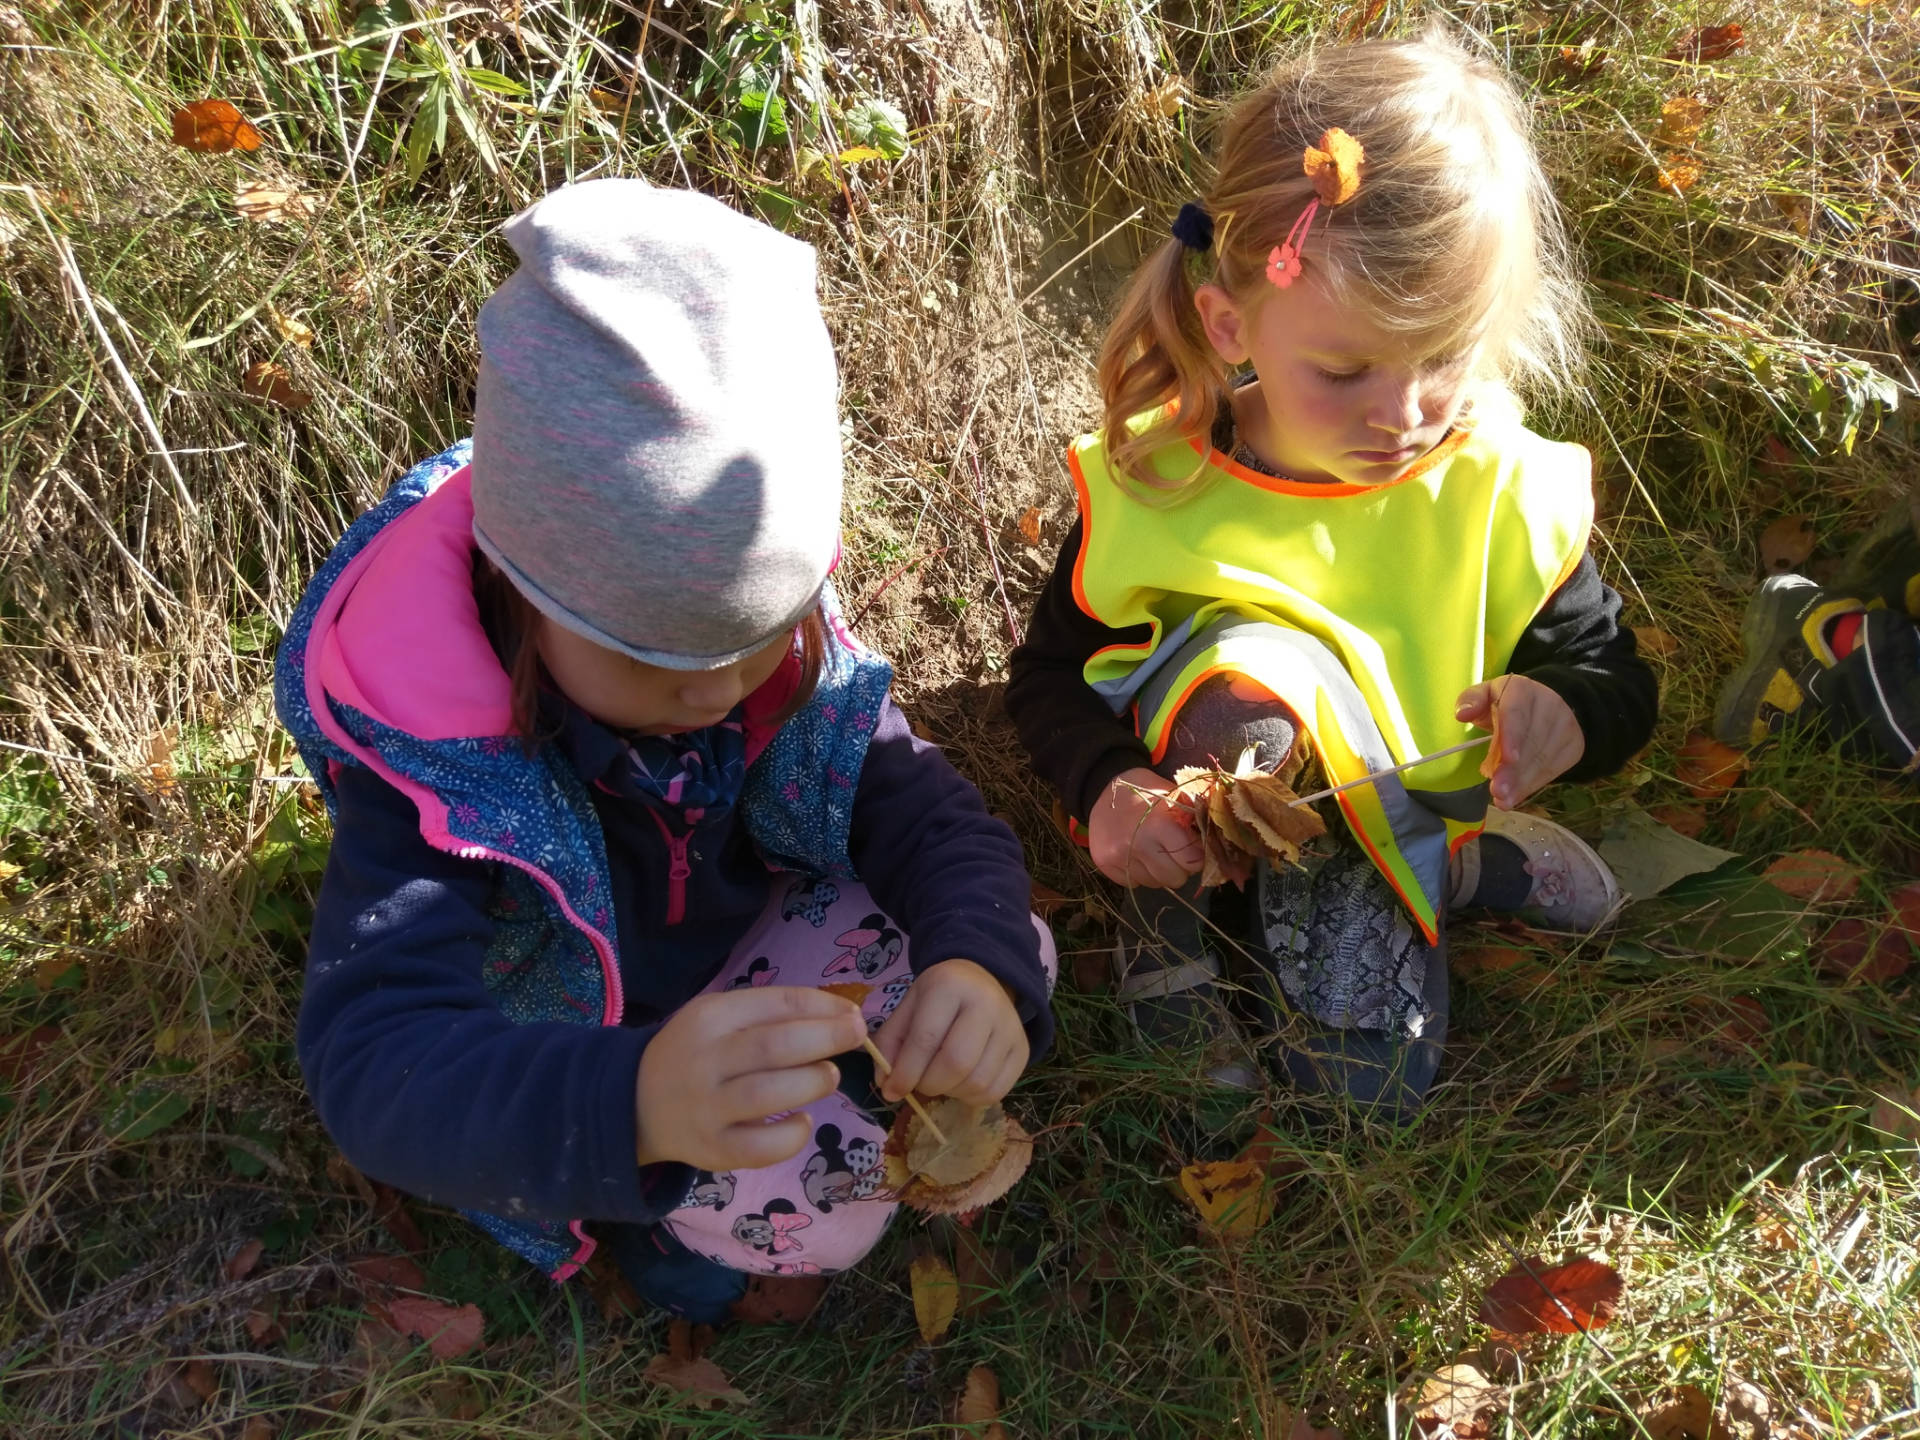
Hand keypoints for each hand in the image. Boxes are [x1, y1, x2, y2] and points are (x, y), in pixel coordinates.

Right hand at [635, 986, 866, 1171]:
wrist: (636, 1104)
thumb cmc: (696, 1054)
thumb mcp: (720, 1018)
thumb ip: (771, 1014)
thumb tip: (841, 1015)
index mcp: (709, 1017)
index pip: (776, 1004)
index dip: (824, 1007)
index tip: (853, 1013)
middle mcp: (705, 1060)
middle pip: (775, 1046)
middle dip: (827, 1038)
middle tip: (855, 1036)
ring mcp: (706, 1108)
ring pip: (769, 1093)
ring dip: (813, 1082)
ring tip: (828, 1077)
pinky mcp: (712, 1150)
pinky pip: (760, 1148)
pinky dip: (792, 1135)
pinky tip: (803, 1122)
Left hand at [874, 958, 1027, 1106]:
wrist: (980, 981)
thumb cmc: (937, 998)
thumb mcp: (907, 1009)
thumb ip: (890, 1045)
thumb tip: (888, 1087)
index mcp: (950, 985)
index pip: (926, 1039)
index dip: (905, 1072)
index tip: (892, 1091)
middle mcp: (986, 1003)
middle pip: (957, 1063)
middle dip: (930, 1084)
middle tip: (919, 1084)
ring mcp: (1011, 1027)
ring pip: (977, 1082)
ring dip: (950, 1092)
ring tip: (941, 1078)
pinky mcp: (1022, 1050)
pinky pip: (996, 1092)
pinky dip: (971, 1097)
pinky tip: (961, 1082)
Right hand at [1088, 766, 1200, 887]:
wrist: (1103, 787)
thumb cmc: (1145, 792)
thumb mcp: (1173, 795)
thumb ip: (1193, 819)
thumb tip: (1215, 844)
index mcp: (1160, 825)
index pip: (1192, 861)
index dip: (1197, 857)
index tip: (1194, 849)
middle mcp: (1139, 845)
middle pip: (1175, 879)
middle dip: (1180, 868)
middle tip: (1174, 851)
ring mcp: (1119, 856)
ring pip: (1154, 884)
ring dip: (1158, 871)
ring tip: (1153, 850)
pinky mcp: (1105, 864)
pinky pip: (1134, 883)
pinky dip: (1139, 873)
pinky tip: (1135, 854)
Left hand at [1455, 674, 1584, 809]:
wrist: (1548, 705)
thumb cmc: (1506, 702)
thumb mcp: (1487, 694)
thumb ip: (1472, 699)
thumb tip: (1462, 714)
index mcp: (1523, 689)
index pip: (1518, 712)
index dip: (1513, 735)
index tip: (1508, 758)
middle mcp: (1549, 705)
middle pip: (1531, 740)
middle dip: (1513, 769)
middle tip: (1498, 790)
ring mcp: (1565, 726)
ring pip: (1543, 758)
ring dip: (1522, 783)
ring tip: (1503, 799)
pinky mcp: (1572, 746)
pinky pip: (1553, 769)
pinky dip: (1531, 786)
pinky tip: (1515, 798)